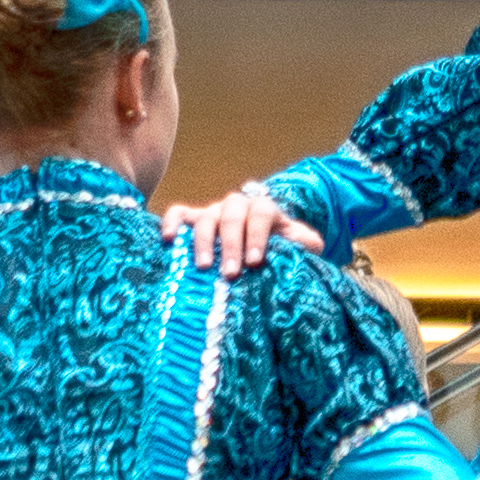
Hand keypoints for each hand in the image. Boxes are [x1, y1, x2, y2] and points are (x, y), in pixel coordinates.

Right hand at [160, 187, 321, 276]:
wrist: (262, 242)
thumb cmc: (280, 248)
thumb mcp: (300, 246)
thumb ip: (306, 244)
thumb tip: (310, 249)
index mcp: (264, 209)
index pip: (261, 213)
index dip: (258, 235)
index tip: (256, 261)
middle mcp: (237, 207)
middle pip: (232, 216)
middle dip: (231, 245)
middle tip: (231, 273)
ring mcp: (214, 212)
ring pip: (205, 218)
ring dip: (204, 241)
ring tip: (204, 266)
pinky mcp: (194, 220)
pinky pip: (179, 214)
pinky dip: (172, 223)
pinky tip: (168, 240)